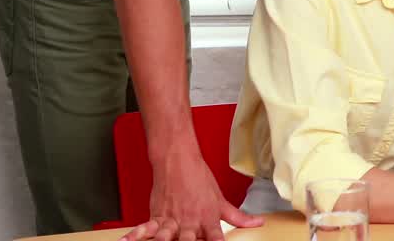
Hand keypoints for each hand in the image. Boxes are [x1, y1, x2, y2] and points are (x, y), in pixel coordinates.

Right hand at [119, 146, 262, 240]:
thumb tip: (258, 222)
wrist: (178, 161)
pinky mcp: (157, 216)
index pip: (215, 239)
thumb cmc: (199, 180)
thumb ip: (238, 216)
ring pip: (167, 238)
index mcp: (208, 219)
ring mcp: (172, 220)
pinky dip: (135, 236)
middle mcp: (190, 222)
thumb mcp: (221, 200)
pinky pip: (145, 229)